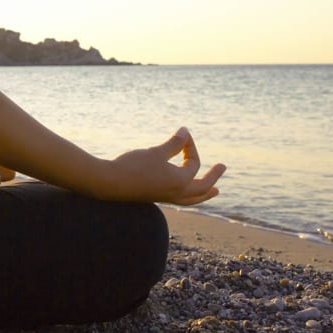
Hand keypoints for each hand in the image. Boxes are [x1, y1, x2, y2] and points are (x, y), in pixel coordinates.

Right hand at [103, 127, 224, 205]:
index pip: (193, 163)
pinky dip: (191, 196)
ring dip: (205, 193)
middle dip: (213, 177)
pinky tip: (186, 191)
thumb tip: (185, 132)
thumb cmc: (133, 166)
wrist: (110, 183)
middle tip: (222, 167)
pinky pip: (182, 200)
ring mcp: (166, 198)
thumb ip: (173, 144)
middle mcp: (176, 193)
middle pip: (202, 188)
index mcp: (180, 181)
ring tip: (215, 191)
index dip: (189, 146)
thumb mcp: (156, 152)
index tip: (182, 133)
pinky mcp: (157, 198)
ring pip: (193, 198)